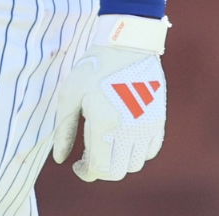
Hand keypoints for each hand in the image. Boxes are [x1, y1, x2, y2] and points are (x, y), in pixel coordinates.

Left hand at [52, 14, 169, 181]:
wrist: (127, 44)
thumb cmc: (93, 66)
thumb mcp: (70, 94)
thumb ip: (64, 130)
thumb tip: (60, 159)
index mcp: (104, 123)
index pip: (99, 168)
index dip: (86, 173)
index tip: (77, 166)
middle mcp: (129, 129)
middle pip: (118, 172)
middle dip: (101, 170)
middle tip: (88, 156)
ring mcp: (147, 126)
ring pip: (135, 164)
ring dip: (119, 162)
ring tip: (104, 143)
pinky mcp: (158, 121)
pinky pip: (150, 151)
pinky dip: (136, 153)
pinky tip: (122, 138)